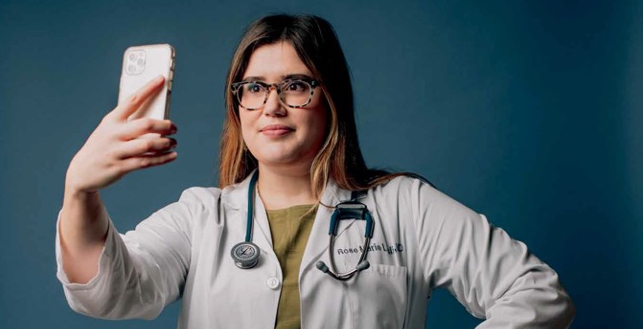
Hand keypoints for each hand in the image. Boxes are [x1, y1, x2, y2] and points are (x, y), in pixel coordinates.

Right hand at [65, 75, 177, 193]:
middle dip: (164, 125)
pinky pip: (146, 161)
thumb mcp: (108, 131)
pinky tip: (172, 155)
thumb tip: (157, 121)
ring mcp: (116, 151)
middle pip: (145, 124)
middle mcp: (113, 134)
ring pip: (148, 144)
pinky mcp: (120, 167)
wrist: (82, 172)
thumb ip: (128, 125)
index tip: (161, 79)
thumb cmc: (102, 147)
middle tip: (174, 127)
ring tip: (174, 142)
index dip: (148, 89)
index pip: (132, 100)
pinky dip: (162, 159)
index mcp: (111, 120)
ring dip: (166, 143)